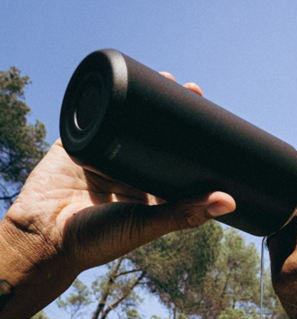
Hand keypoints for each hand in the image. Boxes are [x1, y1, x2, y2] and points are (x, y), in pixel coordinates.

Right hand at [1, 76, 235, 283]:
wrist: (45, 237)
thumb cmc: (98, 241)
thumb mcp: (147, 225)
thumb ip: (184, 213)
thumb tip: (228, 202)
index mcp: (149, 193)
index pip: (176, 161)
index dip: (193, 141)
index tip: (211, 117)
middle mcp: (128, 172)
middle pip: (155, 136)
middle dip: (172, 112)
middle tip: (192, 89)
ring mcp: (102, 155)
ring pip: (127, 121)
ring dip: (144, 98)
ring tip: (167, 78)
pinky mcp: (77, 143)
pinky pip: (93, 116)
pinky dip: (107, 100)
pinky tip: (124, 80)